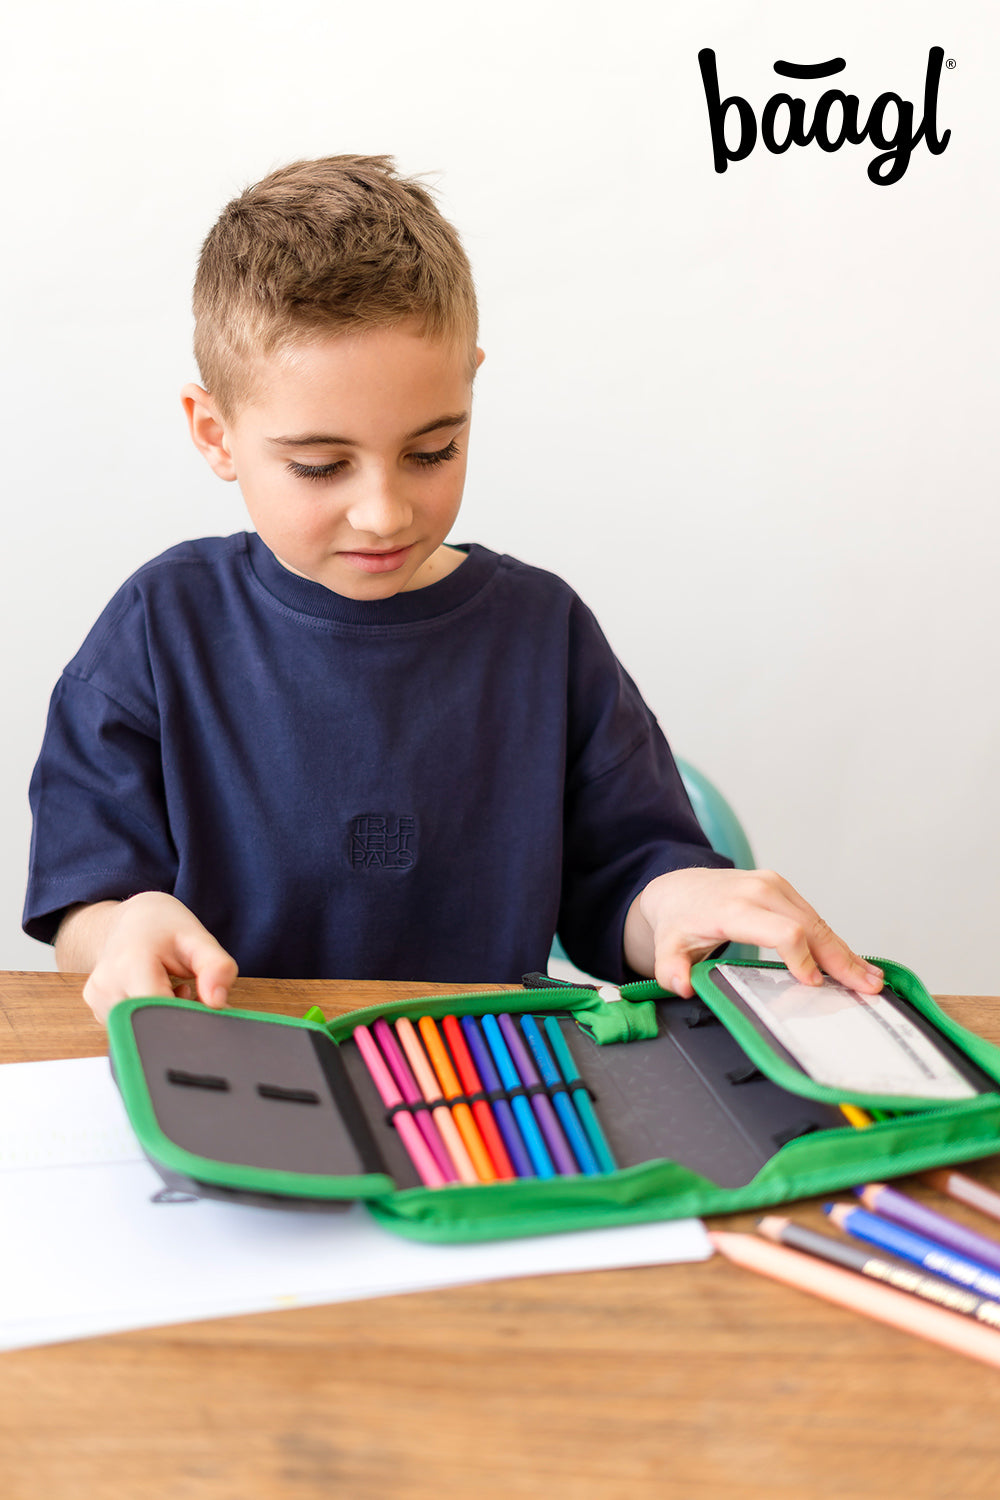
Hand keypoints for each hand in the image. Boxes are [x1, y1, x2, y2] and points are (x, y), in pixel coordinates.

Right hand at [74, 893, 237, 1024]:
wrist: (131, 921)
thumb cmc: (163, 927)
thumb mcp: (197, 936)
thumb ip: (217, 966)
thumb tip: (218, 1003)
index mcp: (131, 965)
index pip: (161, 1014)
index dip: (188, 1016)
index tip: (203, 1003)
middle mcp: (106, 986)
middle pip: (152, 1025)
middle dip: (178, 1016)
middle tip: (188, 991)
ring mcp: (97, 1000)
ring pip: (144, 1028)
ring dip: (164, 1016)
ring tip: (170, 987)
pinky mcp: (98, 1010)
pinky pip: (132, 1026)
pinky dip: (150, 1016)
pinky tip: (155, 994)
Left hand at [624, 867, 882, 996]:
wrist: (680, 886)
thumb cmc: (680, 918)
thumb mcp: (666, 946)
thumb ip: (670, 969)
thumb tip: (682, 986)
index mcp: (735, 907)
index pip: (782, 931)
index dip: (802, 957)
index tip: (813, 984)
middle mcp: (760, 891)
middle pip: (811, 927)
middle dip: (840, 960)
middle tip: (867, 987)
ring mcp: (775, 887)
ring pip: (818, 922)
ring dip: (845, 953)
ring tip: (871, 979)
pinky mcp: (783, 889)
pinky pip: (814, 917)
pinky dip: (834, 942)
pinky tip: (854, 961)